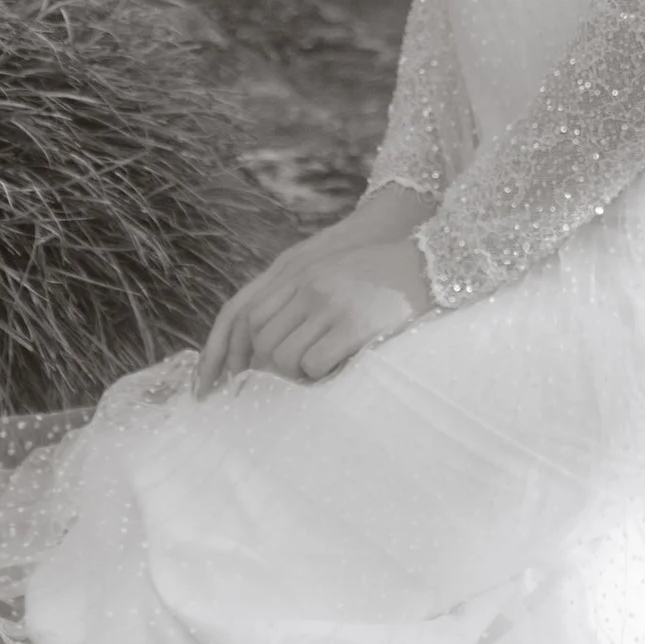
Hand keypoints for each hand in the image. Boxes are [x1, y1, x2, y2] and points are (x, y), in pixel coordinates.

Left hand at [195, 197, 433, 395]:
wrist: (428, 261)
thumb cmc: (381, 274)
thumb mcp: (330, 273)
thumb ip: (299, 296)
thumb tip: (267, 345)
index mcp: (296, 271)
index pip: (242, 314)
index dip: (226, 351)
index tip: (216, 382)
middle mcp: (306, 285)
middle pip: (259, 338)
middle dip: (265, 368)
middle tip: (285, 380)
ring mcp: (328, 303)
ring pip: (281, 355)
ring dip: (293, 374)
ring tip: (316, 372)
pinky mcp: (352, 324)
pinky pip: (313, 363)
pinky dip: (318, 374)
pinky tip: (336, 368)